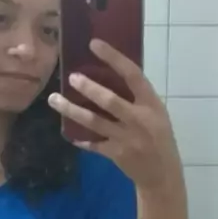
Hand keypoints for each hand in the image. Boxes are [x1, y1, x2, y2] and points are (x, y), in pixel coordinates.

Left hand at [48, 39, 179, 189]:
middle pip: (111, 101)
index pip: (133, 75)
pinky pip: (93, 144)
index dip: (114, 58)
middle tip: (71, 77)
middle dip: (89, 89)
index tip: (95, 44)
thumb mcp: (157, 114)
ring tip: (54, 99)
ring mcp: (126, 139)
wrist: (163, 174)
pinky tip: (68, 132)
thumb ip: (137, 98)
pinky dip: (80, 138)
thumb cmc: (159, 137)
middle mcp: (139, 120)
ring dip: (72, 110)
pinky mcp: (115, 154)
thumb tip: (111, 73)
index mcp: (151, 104)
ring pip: (94, 122)